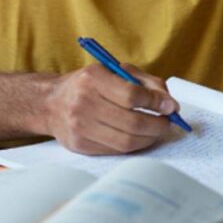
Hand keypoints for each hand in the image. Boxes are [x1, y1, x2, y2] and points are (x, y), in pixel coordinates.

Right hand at [41, 64, 179, 154]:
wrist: (51, 103)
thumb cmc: (89, 85)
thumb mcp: (115, 71)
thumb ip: (145, 82)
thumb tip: (169, 103)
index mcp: (93, 78)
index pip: (133, 95)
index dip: (157, 103)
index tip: (171, 106)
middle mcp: (84, 102)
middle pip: (133, 122)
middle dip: (158, 125)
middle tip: (168, 122)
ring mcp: (80, 126)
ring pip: (126, 141)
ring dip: (150, 138)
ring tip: (157, 131)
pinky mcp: (79, 145)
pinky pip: (116, 150)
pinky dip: (134, 146)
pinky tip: (140, 137)